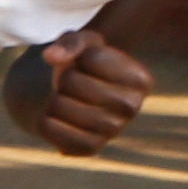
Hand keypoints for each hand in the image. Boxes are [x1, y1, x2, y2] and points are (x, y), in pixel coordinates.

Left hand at [4, 30, 152, 156]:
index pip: (92, 58)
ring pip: (61, 107)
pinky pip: (54, 131)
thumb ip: (71, 41)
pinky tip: (54, 115)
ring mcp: (112, 130)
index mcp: (140, 79)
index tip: (86, 62)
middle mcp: (131, 107)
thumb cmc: (83, 63)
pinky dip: (47, 120)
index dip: (78, 55)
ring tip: (62, 96)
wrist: (69, 95)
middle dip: (63, 77)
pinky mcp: (89, 147)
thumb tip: (51, 57)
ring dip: (52, 98)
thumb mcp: (82, 42)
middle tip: (68, 81)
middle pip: (76, 84)